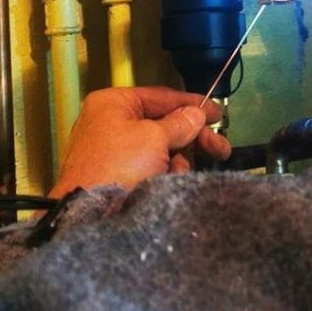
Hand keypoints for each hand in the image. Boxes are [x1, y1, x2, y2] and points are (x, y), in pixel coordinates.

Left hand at [49, 87, 226, 197]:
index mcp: (113, 104)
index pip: (160, 96)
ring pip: (160, 149)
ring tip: (177, 173)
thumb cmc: (119, 164)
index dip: (192, 103)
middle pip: (163, 124)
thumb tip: (196, 114)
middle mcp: (110, 123)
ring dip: (176, 160)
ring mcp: (112, 151)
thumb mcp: (155, 137)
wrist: (91, 214)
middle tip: (219, 148)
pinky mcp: (116, 176)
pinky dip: (163, 174)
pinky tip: (166, 183)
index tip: (217, 112)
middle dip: (191, 138)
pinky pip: (149, 168)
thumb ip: (180, 123)